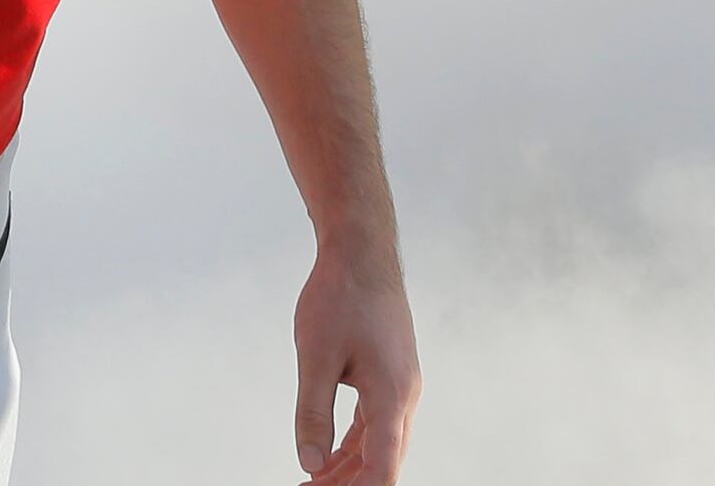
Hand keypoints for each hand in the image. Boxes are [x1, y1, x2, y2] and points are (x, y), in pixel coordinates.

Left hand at [291, 241, 420, 484]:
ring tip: (313, 482)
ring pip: (379, 443)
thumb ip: (313, 414)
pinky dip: (353, 443)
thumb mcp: (316, 357)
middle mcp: (404, 394)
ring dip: (349, 467)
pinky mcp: (391, 374)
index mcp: (391, 394)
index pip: (383, 468)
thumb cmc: (340, 297)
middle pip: (384, 460)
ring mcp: (400, 384)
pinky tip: (329, 455)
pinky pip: (375, 421)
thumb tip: (310, 463)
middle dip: (350, 484)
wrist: (361, 251)